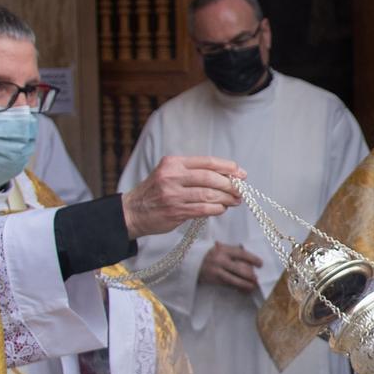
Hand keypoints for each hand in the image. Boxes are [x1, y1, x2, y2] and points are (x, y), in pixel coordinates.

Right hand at [122, 155, 243, 237]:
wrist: (133, 211)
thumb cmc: (157, 191)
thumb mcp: (170, 174)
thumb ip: (194, 173)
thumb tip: (228, 176)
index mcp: (173, 163)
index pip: (207, 162)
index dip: (227, 167)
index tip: (241, 173)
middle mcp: (172, 177)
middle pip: (210, 178)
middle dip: (230, 184)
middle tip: (241, 190)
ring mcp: (173, 195)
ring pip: (209, 195)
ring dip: (226, 198)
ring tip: (235, 200)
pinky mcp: (175, 212)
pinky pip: (203, 209)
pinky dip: (216, 209)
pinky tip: (221, 209)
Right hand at [198, 242, 262, 292]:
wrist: (191, 262)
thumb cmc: (210, 254)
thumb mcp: (220, 248)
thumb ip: (233, 251)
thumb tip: (249, 258)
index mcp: (223, 250)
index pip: (241, 254)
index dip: (252, 259)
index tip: (260, 264)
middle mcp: (220, 260)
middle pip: (239, 269)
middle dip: (250, 275)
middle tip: (257, 279)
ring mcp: (216, 271)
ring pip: (234, 280)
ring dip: (245, 284)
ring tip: (253, 287)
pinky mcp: (214, 280)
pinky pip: (228, 285)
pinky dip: (237, 288)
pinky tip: (244, 290)